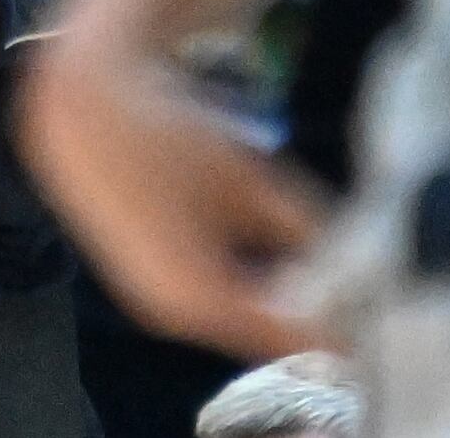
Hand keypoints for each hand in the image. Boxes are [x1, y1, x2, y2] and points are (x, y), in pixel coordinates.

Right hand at [16, 34, 334, 361]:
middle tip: (340, 263)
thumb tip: (344, 259)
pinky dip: (233, 274)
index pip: (291, 340)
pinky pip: (201, 290)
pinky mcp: (137, 276)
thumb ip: (303, 231)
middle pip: (257, 329)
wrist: (79, 108)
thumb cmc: (169, 136)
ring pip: (230, 309)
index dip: (335, 322)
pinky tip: (245, 233)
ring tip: (296, 242)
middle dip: (301, 303)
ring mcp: (149, 298)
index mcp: (203, 300)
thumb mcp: (251, 181)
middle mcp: (172, 315)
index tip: (370, 297)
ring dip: (267, 288)